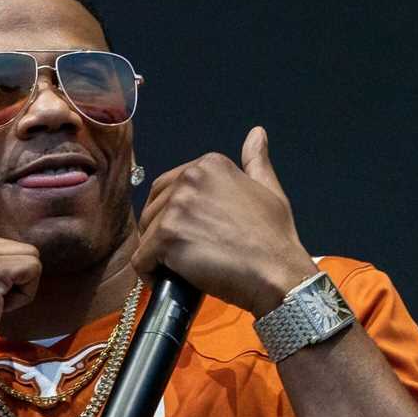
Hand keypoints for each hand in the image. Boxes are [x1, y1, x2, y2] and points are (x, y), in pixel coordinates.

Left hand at [132, 127, 317, 316]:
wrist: (277, 274)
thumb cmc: (274, 240)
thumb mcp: (269, 190)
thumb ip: (255, 161)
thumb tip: (256, 134)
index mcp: (209, 165)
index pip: (166, 188)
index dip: (173, 217)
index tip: (191, 236)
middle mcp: (189, 178)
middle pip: (152, 211)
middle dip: (162, 236)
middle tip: (188, 256)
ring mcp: (176, 207)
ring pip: (145, 236)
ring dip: (158, 257)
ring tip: (185, 270)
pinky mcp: (166, 236)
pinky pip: (141, 260)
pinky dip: (151, 275)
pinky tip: (171, 282)